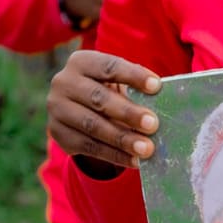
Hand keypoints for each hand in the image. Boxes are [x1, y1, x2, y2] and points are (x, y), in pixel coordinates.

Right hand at [47, 50, 159, 171]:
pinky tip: (134, 160)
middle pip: (99, 99)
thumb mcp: (119, 80)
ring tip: (147, 149)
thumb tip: (165, 100)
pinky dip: (114, 155)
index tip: (157, 87)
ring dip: (122, 139)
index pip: (109, 67)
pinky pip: (88, 146)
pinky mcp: (58, 134)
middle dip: (128, 113)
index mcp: (82, 61)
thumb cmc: (109, 88)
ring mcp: (57, 109)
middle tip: (154, 125)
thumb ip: (136, 86)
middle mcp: (64, 82)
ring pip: (92, 126)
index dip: (133, 76)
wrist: (79, 107)